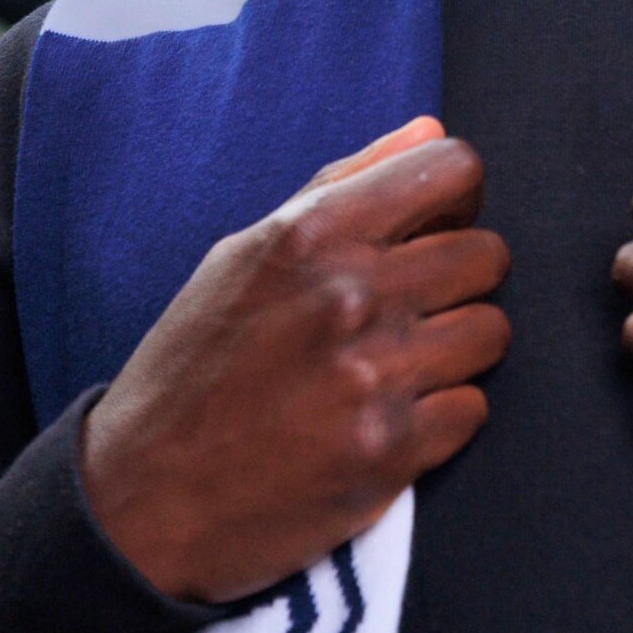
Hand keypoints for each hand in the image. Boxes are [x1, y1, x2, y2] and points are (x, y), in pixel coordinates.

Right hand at [81, 116, 509, 601]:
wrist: (141, 499)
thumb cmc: (195, 367)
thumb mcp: (245, 255)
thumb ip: (344, 185)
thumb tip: (431, 133)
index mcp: (312, 234)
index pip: (454, 171)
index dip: (453, 199)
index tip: (430, 230)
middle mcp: (350, 296)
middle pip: (487, 255)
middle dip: (461, 279)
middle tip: (412, 310)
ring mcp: (374, 376)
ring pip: (491, 332)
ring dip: (455, 351)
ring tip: (398, 367)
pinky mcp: (390, 452)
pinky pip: (473, 409)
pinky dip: (439, 418)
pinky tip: (385, 420)